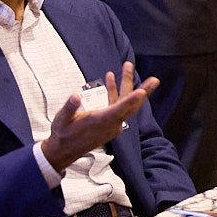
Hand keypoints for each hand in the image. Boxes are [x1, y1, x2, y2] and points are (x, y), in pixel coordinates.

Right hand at [39, 64, 159, 172]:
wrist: (64, 149)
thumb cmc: (63, 134)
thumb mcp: (62, 121)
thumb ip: (69, 108)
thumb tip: (75, 96)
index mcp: (100, 122)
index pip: (118, 111)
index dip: (131, 101)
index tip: (142, 92)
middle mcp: (110, 123)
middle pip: (130, 106)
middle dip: (143, 92)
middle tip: (154, 80)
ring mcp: (111, 122)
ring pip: (124, 103)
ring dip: (127, 85)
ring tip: (127, 67)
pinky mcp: (109, 121)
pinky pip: (116, 104)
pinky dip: (115, 91)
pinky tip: (111, 78)